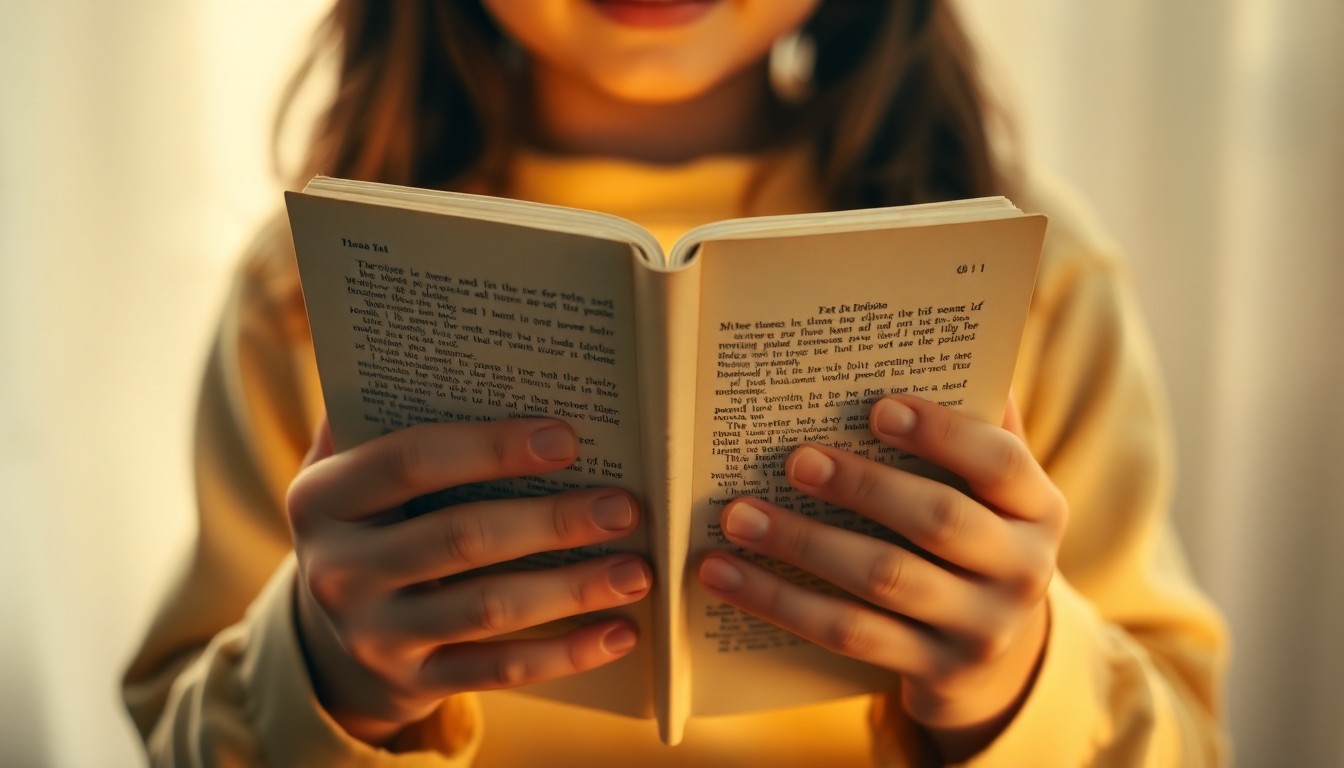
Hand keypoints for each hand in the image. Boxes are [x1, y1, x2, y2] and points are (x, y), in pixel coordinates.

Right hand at [287, 417, 650, 744]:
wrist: (330, 634)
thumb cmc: (372, 518)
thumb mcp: (356, 469)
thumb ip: (389, 413)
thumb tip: (460, 345)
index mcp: (322, 498)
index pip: (409, 461)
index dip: (490, 447)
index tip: (566, 440)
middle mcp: (337, 571)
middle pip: (460, 539)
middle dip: (552, 521)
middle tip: (625, 507)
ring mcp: (373, 636)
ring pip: (488, 610)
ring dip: (571, 589)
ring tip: (636, 570)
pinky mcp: (411, 683)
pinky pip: (499, 670)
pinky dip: (566, 654)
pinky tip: (620, 633)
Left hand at [698, 395, 1065, 759]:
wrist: (997, 659)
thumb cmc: (975, 536)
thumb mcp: (991, 491)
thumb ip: (972, 426)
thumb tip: (927, 341)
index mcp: (1038, 508)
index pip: (1000, 463)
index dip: (942, 433)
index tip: (877, 406)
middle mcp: (1023, 570)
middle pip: (939, 522)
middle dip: (862, 486)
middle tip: (794, 459)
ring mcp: (979, 628)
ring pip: (882, 581)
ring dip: (802, 545)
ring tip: (736, 516)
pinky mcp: (932, 670)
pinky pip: (845, 634)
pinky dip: (778, 601)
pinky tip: (725, 574)